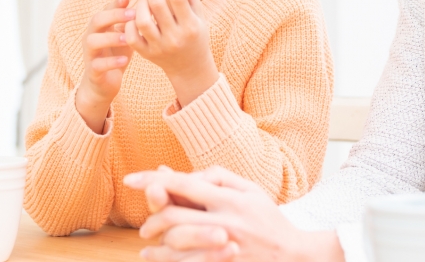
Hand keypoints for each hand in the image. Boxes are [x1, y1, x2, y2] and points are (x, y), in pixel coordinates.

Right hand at [75, 0, 135, 132]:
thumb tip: (147, 2)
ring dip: (111, 38)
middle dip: (114, 16)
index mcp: (100, 27)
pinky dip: (111, 62)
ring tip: (128, 39)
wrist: (104, 84)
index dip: (115, 3)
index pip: (104, 9)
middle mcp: (91, 37)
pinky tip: (125, 60)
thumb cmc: (115, 54)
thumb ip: (130, 22)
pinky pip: (98, 64)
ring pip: (93, 41)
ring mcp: (90, 54)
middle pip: (96, 20)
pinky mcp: (93, 71)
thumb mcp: (124, 36)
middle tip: (133, 15)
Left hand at [123, 167, 340, 261]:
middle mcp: (224, 221)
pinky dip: (166, 260)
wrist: (294, 256)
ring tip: (147, 242)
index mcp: (230, 198)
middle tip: (145, 225)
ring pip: (175, 242)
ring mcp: (223, 247)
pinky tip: (156, 257)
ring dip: (155, 242)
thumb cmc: (268, 219)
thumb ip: (213, 176)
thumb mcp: (249, 189)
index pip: (183, 184)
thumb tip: (175, 171)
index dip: (152, 180)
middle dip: (152, 218)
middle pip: (173, 215)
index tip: (129, 179)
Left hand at [126, 0, 218, 105]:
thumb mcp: (199, 16)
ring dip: (141, 2)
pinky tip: (136, 14)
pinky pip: (132, 36)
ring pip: (142, 20)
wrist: (190, 67)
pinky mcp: (147, 54)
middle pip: (157, 5)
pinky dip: (130, 23)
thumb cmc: (196, 36)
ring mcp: (159, 47)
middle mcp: (175, 38)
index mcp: (191, 27)